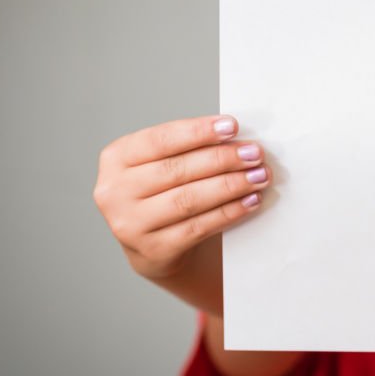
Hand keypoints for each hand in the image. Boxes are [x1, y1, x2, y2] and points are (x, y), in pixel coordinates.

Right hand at [93, 115, 271, 278]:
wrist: (155, 246)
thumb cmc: (165, 193)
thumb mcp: (162, 164)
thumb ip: (189, 149)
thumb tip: (236, 138)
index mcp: (116, 159)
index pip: (159, 140)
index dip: (197, 132)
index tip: (232, 126)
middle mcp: (115, 192)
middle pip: (177, 171)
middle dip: (222, 159)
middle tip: (255, 153)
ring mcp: (131, 224)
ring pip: (188, 199)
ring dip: (230, 185)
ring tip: (259, 176)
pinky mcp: (153, 250)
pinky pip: (198, 227)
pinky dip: (229, 212)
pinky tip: (251, 201)